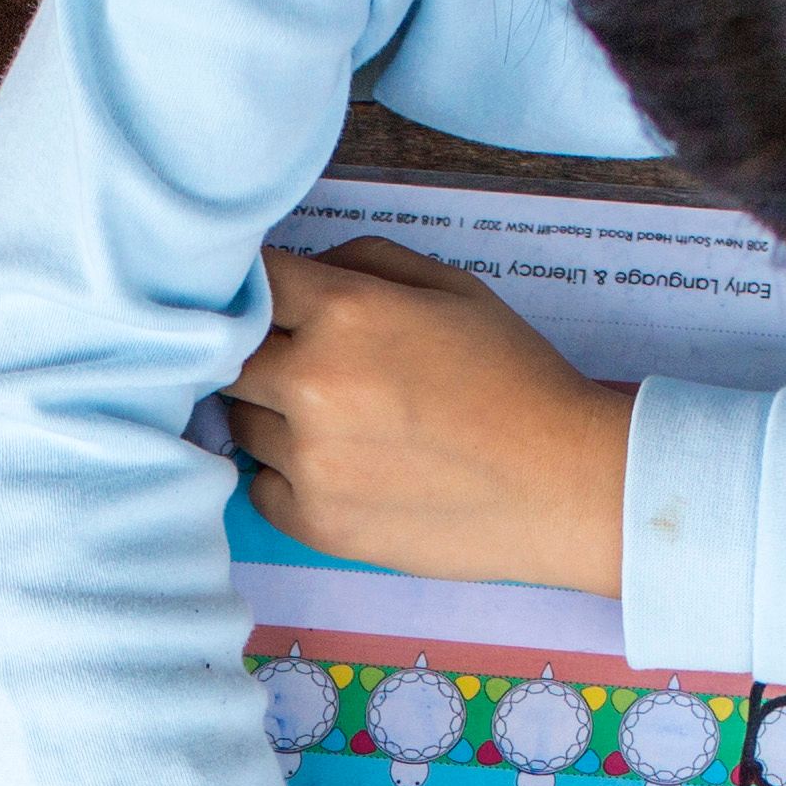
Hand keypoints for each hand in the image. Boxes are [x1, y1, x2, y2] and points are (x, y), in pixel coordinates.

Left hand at [219, 241, 629, 595]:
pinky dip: (284, 475)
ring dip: (268, 415)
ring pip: (240, 424)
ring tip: (330, 419)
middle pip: (225, 358)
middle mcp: (314, 384)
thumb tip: (305, 271)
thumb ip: (366, 262)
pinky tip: (338, 467)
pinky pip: (260, 487)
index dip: (251, 287)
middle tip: (288, 361)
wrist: (561, 485)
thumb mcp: (451, 288)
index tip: (264, 300)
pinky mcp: (314, 523)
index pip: (250, 282)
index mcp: (346, 312)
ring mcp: (309, 461)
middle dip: (249, 353)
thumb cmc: (514, 378)